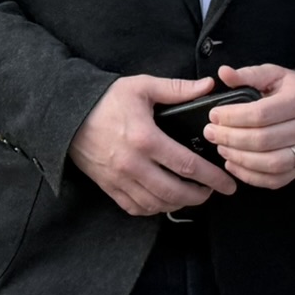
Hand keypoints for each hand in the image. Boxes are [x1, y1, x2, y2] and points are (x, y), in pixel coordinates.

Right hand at [68, 75, 238, 216]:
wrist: (67, 114)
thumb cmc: (105, 99)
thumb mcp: (142, 87)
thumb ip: (177, 89)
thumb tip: (207, 86)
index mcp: (145, 139)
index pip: (187, 165)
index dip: (212, 177)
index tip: (227, 183)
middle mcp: (133, 164)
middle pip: (174, 192)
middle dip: (199, 196)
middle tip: (213, 192)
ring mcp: (119, 179)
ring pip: (156, 204)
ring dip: (178, 204)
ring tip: (192, 195)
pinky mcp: (109, 187)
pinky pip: (136, 208)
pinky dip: (154, 208)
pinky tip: (164, 200)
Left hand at [201, 63, 294, 189]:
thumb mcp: (276, 75)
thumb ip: (249, 74)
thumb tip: (223, 73)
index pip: (261, 114)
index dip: (233, 117)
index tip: (214, 115)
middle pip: (262, 140)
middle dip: (230, 138)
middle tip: (211, 133)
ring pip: (268, 164)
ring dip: (239, 158)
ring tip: (221, 148)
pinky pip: (274, 180)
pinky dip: (250, 176)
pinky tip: (233, 164)